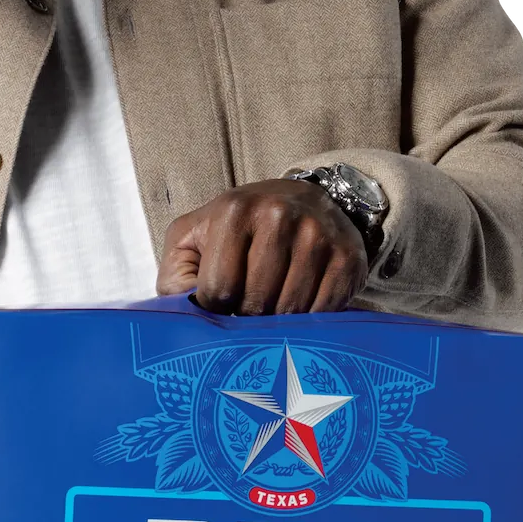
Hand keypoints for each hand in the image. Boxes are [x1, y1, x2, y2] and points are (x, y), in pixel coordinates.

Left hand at [157, 179, 367, 314]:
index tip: (221, 302)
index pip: (217, 291)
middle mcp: (278, 216)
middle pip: (255, 303)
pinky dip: (309, 321)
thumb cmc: (236, 228)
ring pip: (289, 310)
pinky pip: (322, 311)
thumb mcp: (192, 238)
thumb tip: (183, 316)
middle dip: (246, 316)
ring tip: (272, 303)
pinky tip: (300, 304)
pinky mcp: (347, 256)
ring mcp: (317, 235)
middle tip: (248, 306)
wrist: (302, 200)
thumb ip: (175, 276)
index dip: (215, 308)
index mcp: (234, 211)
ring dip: (278, 321)